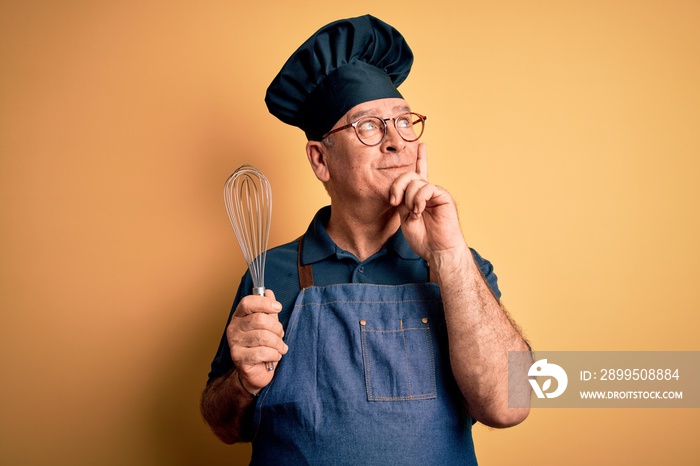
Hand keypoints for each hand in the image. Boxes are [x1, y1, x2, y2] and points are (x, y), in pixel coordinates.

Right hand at [227, 289, 287, 392]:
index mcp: (239, 316)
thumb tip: (268, 292)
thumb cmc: (262, 346)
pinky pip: (262, 352)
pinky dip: (274, 354)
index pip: (248, 302)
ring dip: (277, 343)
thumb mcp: (267, 325)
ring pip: (263, 337)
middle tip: (281, 335)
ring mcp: (235, 343)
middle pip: (259, 320)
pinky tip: (275, 356)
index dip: (264, 303)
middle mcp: (234, 328)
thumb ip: (267, 309)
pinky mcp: (239, 358)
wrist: (255, 372)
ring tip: (280, 347)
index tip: (278, 307)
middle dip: (276, 328)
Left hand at [389, 143, 467, 265]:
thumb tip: (398, 192)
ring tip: (415, 213)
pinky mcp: (443, 196)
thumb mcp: (405, 218)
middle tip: (395, 202)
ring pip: (415, 182)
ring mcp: (435, 193)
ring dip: (410, 199)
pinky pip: (426, 188)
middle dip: (397, 186)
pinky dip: (419, 199)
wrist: (438, 250)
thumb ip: (402, 202)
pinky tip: (420, 210)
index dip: (421, 158)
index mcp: (419, 195)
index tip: (422, 144)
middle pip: (409, 175)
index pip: (418, 173)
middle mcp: (427, 191)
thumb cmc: (423, 238)